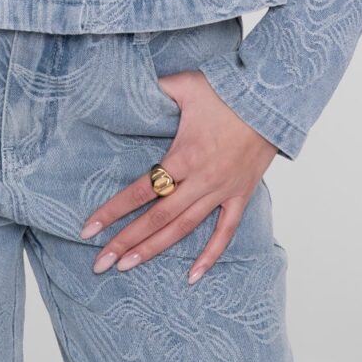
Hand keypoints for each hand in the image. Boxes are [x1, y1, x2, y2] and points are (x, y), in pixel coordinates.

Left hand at [79, 68, 278, 283]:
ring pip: (184, 228)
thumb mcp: (185, 85)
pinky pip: (225, 232)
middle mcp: (200, 180)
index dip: (114, 210)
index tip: (90, 228)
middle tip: (100, 262)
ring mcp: (222, 191)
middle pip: (158, 218)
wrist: (271, 100)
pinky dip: (210, 255)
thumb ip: (156, 89)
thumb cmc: (227, 90)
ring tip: (128, 266)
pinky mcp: (241, 195)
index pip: (142, 190)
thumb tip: (131, 86)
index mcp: (183, 156)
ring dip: (155, 249)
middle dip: (126, 241)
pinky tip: (192, 276)